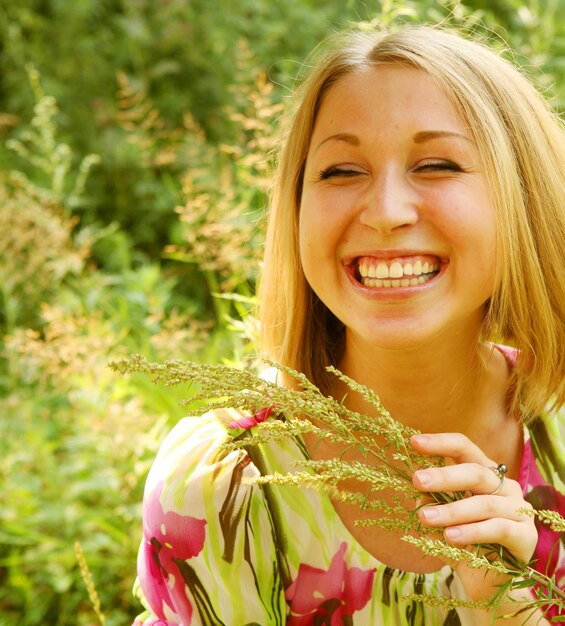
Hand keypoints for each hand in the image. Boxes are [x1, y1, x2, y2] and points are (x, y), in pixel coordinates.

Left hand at [410, 432, 536, 605]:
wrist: (486, 579)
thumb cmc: (461, 538)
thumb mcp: (441, 517)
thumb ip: (432, 501)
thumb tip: (419, 494)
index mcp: (483, 472)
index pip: (464, 448)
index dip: (441, 443)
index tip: (414, 442)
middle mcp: (504, 485)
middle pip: (476, 472)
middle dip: (445, 476)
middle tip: (417, 480)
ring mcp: (518, 509)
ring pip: (485, 503)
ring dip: (452, 510)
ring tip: (426, 517)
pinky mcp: (525, 535)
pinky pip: (498, 529)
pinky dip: (472, 532)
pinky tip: (451, 536)